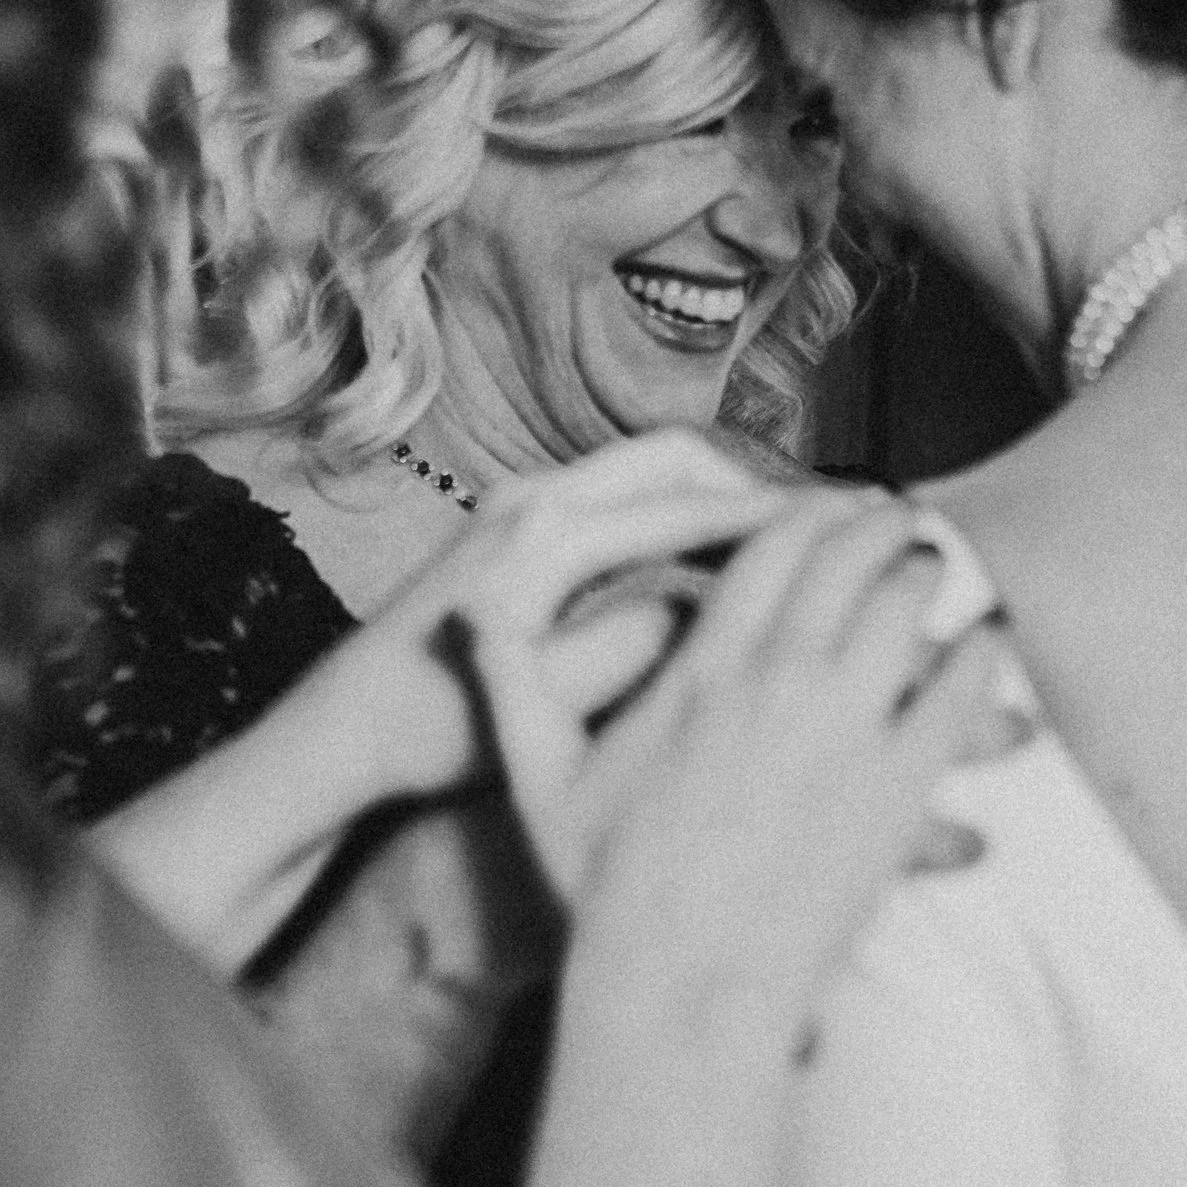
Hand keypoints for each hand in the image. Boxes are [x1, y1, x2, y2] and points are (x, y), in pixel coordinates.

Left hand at [331, 431, 796, 803]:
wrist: (339, 730)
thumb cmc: (431, 730)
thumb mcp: (543, 704)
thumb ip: (630, 647)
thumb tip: (713, 604)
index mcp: (543, 535)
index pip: (685, 506)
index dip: (774, 519)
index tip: (847, 530)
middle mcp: (531, 498)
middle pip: (675, 456)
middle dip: (755, 484)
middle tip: (828, 526)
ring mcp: (518, 503)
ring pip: (648, 469)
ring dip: (719, 494)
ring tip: (791, 538)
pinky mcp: (514, 524)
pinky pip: (621, 494)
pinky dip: (679, 512)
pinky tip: (720, 560)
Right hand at [465, 486, 1034, 1051]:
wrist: (678, 987)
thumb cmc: (605, 889)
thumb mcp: (542, 778)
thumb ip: (512, 682)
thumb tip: (468, 607)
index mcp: (700, 669)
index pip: (766, 548)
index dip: (807, 510)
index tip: (831, 503)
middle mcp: (777, 683)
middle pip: (845, 557)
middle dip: (879, 524)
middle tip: (899, 520)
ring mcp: (843, 733)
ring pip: (905, 607)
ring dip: (928, 574)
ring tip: (938, 568)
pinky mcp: (896, 792)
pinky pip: (958, 695)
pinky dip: (979, 657)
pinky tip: (988, 644)